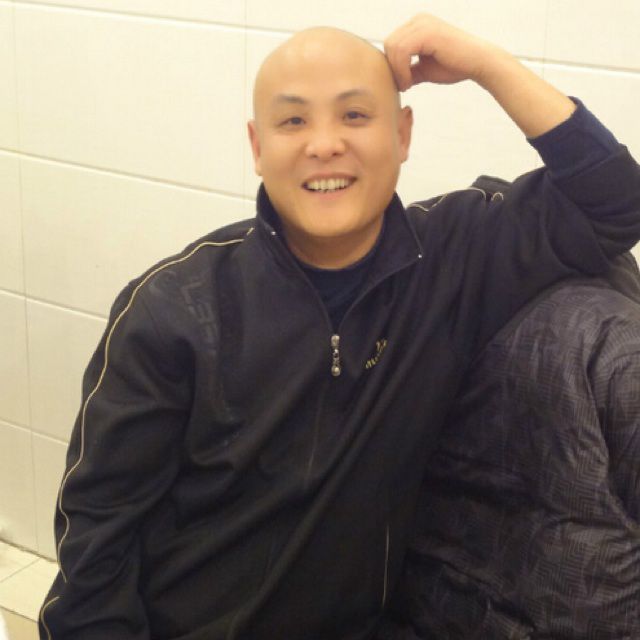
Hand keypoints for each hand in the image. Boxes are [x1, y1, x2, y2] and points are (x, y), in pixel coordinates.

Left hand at [384, 12, 574, 137]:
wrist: (478, 63)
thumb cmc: (454, 66)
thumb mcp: (424, 69)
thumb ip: (407, 69)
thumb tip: (390, 77)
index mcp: (417, 25)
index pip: (391, 44)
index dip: (391, 65)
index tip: (402, 83)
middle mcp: (418, 20)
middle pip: (388, 44)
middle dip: (392, 68)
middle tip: (403, 85)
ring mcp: (422, 23)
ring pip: (392, 47)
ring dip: (396, 71)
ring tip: (407, 85)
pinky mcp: (427, 32)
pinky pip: (401, 51)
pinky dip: (401, 70)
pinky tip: (410, 82)